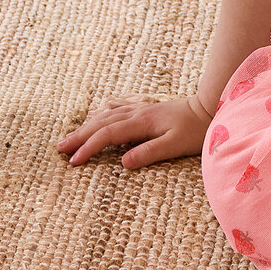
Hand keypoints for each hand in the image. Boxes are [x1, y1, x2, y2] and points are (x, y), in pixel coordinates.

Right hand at [57, 95, 208, 168]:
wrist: (210, 107)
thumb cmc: (195, 130)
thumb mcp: (175, 145)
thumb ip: (149, 153)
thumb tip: (122, 163)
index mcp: (141, 123)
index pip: (107, 135)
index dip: (88, 147)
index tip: (73, 161)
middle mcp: (136, 112)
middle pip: (100, 123)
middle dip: (79, 136)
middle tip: (59, 148)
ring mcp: (140, 108)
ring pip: (106, 114)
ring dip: (87, 125)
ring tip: (71, 136)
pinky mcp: (146, 108)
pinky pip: (118, 107)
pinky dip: (104, 111)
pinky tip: (98, 111)